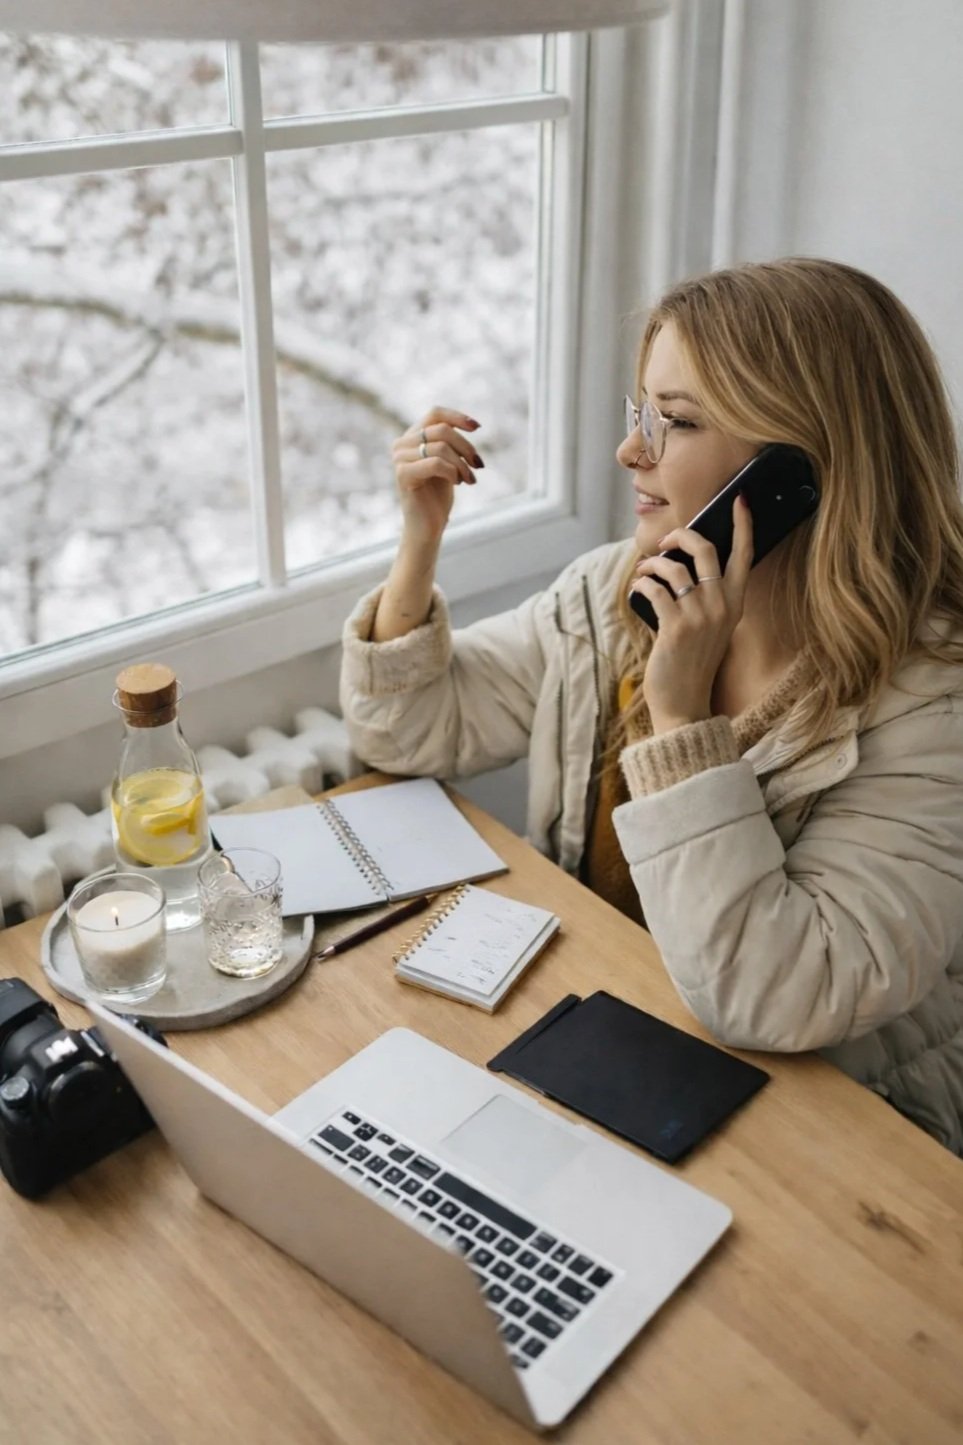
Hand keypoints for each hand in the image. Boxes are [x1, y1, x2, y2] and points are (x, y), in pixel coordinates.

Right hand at [391, 406, 483, 548]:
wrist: (427, 527)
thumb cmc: (438, 496)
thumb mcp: (448, 462)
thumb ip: (450, 442)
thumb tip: (470, 423)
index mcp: (411, 437)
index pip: (435, 413)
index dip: (457, 417)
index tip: (477, 427)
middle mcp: (401, 443)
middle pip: (442, 430)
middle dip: (466, 447)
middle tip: (478, 465)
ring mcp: (399, 458)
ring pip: (441, 447)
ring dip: (462, 464)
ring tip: (470, 479)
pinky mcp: (403, 474)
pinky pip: (436, 463)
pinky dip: (453, 472)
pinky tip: (458, 483)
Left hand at [629, 496, 752, 732]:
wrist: (684, 704)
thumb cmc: (692, 663)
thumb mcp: (709, 628)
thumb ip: (704, 598)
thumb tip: (676, 564)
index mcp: (735, 604)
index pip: (745, 555)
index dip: (743, 525)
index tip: (739, 500)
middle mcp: (722, 606)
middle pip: (705, 549)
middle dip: (680, 535)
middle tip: (664, 542)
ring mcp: (700, 616)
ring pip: (673, 567)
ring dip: (651, 565)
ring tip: (643, 573)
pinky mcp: (676, 627)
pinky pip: (654, 590)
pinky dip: (641, 585)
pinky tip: (637, 591)